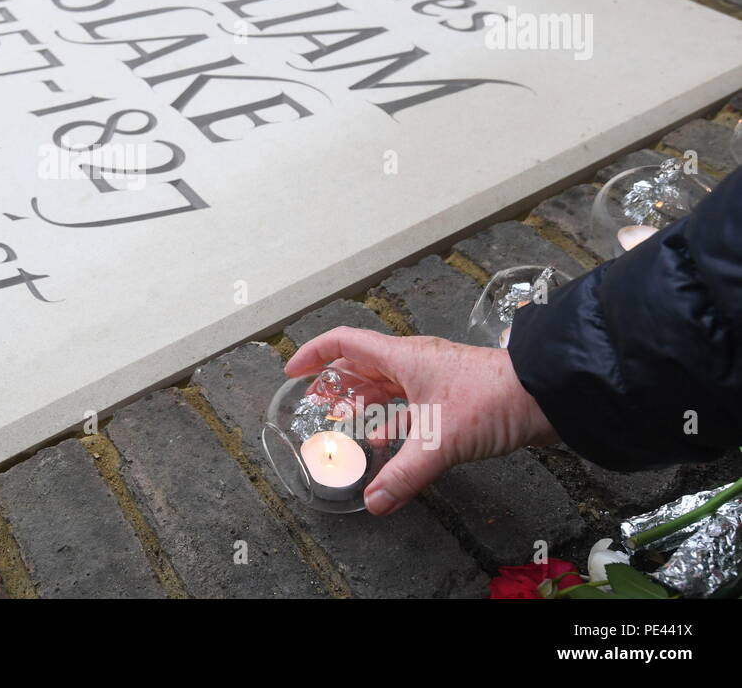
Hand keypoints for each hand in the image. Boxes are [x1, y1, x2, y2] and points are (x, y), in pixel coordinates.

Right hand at [285, 327, 558, 515]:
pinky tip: (390, 448)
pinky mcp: (453, 399)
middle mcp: (415, 363)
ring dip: (366, 407)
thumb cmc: (496, 397)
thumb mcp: (440, 440)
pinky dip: (395, 426)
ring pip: (388, 388)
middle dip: (337, 385)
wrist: (549, 395)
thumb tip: (375, 500)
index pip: (343, 343)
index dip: (313, 354)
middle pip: (362, 367)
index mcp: (402, 357)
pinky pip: (411, 409)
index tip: (293, 371)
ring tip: (349, 428)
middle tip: (317, 405)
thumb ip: (404, 474)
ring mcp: (435, 380)